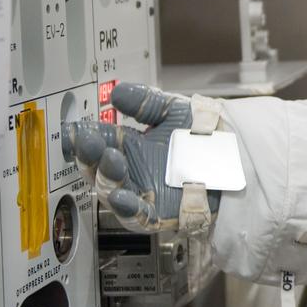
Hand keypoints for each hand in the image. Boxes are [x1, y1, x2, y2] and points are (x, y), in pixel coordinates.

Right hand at [62, 82, 220, 231]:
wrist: (234, 160)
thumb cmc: (203, 137)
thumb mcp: (173, 112)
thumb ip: (146, 102)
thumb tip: (118, 92)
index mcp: (128, 145)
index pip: (97, 139)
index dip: (82, 135)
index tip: (73, 128)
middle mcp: (129, 170)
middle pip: (97, 166)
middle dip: (89, 153)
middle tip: (86, 140)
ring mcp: (139, 192)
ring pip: (111, 190)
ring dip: (105, 176)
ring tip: (109, 158)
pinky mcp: (155, 213)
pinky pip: (135, 215)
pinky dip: (125, 207)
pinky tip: (120, 196)